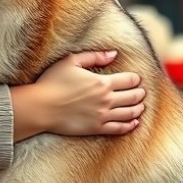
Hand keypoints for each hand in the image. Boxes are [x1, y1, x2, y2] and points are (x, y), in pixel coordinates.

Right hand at [10, 51, 144, 140]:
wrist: (41, 107)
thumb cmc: (52, 82)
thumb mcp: (71, 61)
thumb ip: (94, 56)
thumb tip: (114, 54)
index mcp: (102, 82)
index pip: (129, 80)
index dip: (135, 79)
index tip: (136, 78)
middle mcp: (106, 100)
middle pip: (133, 97)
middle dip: (139, 93)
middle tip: (141, 92)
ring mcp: (102, 116)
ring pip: (129, 113)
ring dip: (138, 109)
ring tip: (141, 106)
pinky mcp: (96, 128)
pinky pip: (119, 129)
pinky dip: (130, 126)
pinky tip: (134, 123)